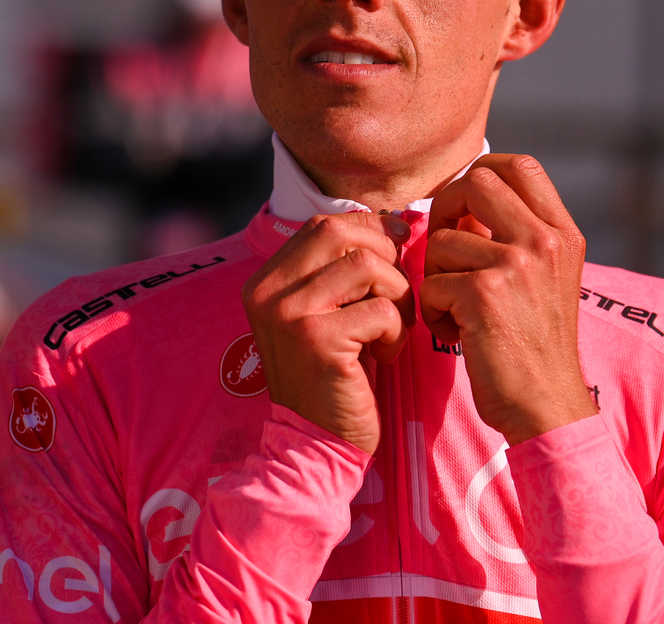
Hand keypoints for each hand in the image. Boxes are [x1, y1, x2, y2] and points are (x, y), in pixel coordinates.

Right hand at [241, 212, 413, 453]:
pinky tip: (385, 355)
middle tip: (396, 293)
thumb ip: (340, 269)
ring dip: (396, 296)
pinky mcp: (319, 340)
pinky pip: (381, 309)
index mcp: (265, 281)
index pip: (323, 225)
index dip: (368, 227)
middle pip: (343, 234)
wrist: (315, 443)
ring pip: (368, 266)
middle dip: (385, 256)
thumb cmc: (333, 373)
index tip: (398, 244)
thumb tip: (392, 221)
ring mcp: (290, 315)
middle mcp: (269, 292)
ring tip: (391, 329)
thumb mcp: (325, 312)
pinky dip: (396, 331)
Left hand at [421, 154, 597, 445]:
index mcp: (563, 233)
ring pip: (444, 239)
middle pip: (476, 183)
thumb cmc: (534, 346)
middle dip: (445, 211)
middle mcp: (546, 241)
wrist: (546, 407)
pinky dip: (433, 310)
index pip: (519, 165)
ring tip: (455, 310)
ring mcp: (517, 265)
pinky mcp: (485, 295)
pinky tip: (455, 334)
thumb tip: (465, 199)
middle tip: (445, 252)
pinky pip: (433, 281)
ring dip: (435, 275)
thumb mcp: (543, 279)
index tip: (464, 208)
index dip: (481, 174)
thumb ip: (515, 235)